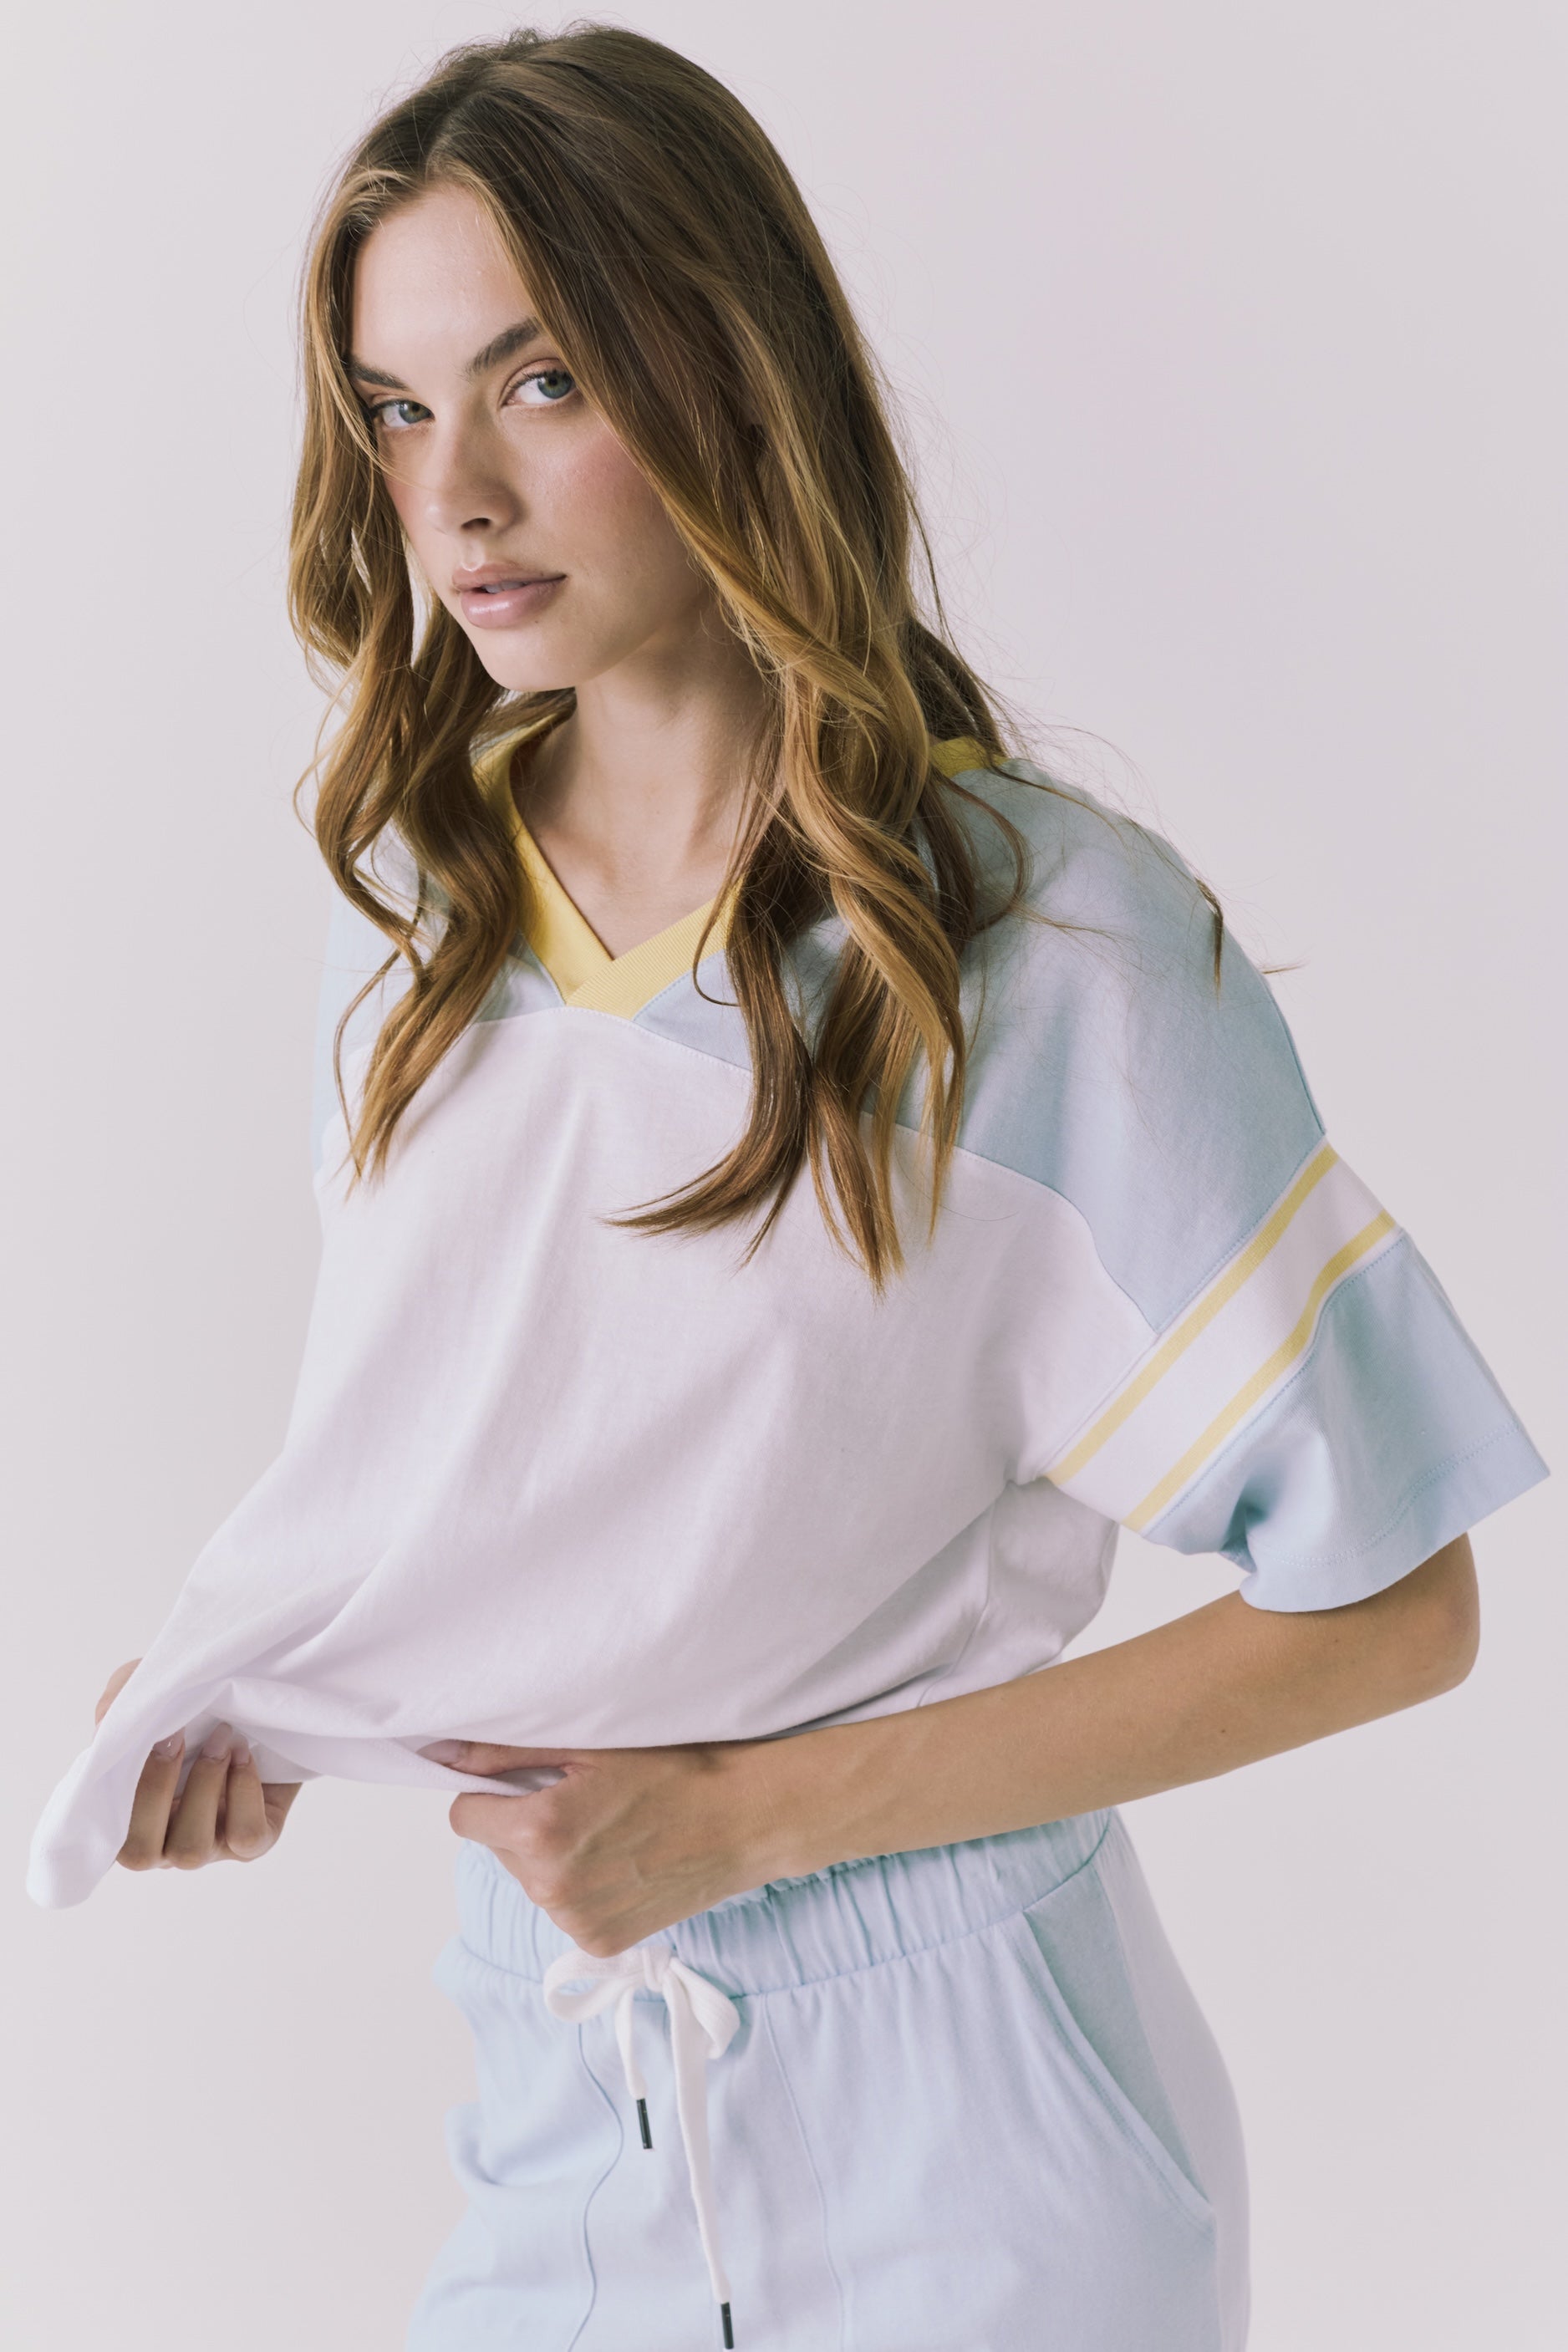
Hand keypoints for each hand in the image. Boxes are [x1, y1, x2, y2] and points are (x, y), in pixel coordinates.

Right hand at [95, 1658, 302, 1871]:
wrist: (260, 1696)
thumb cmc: (193, 1701)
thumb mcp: (148, 1686)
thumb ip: (118, 1703)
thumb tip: (105, 1727)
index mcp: (130, 1815)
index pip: (106, 1837)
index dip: (115, 1798)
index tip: (143, 1738)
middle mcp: (165, 1840)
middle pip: (141, 1854)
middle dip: (154, 1791)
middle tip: (179, 1735)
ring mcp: (210, 1846)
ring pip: (192, 1849)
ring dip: (204, 1785)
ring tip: (222, 1736)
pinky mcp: (255, 1841)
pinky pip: (245, 1836)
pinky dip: (243, 1791)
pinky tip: (244, 1753)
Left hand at [425, 1737, 779, 1956]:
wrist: (740, 1821)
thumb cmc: (673, 1773)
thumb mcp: (589, 1747)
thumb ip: (507, 1752)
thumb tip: (443, 1753)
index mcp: (538, 1831)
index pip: (464, 1817)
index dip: (490, 1795)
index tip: (526, 1784)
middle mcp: (548, 1886)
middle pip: (498, 1848)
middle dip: (524, 1824)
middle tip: (582, 1801)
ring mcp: (574, 1921)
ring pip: (531, 1880)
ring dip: (552, 1858)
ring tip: (609, 1831)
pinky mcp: (599, 1942)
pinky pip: (564, 1909)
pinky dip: (581, 1888)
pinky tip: (622, 1864)